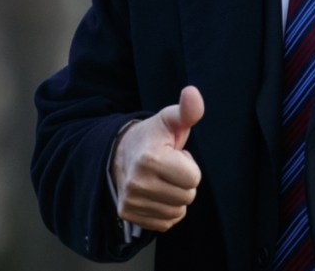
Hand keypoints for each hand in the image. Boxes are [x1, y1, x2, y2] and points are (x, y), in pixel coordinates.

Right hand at [110, 86, 204, 231]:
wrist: (121, 152)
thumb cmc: (153, 137)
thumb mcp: (170, 120)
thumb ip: (187, 110)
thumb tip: (192, 92)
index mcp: (150, 158)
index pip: (193, 178)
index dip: (189, 166)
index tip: (175, 156)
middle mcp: (137, 182)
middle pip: (187, 197)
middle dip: (184, 182)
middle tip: (169, 168)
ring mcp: (131, 200)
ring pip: (177, 212)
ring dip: (175, 197)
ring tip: (162, 178)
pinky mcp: (129, 214)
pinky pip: (165, 223)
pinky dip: (166, 210)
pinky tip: (156, 193)